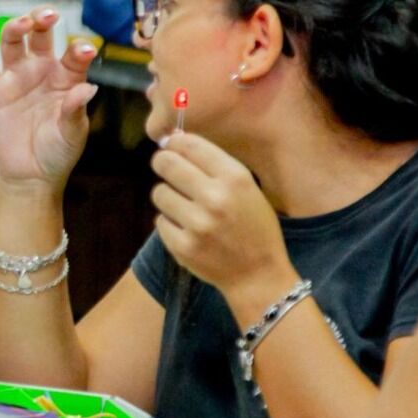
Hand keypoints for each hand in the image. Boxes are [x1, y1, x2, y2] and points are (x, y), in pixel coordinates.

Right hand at [0, 9, 97, 193]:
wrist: (31, 175)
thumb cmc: (58, 152)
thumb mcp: (72, 133)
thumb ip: (75, 110)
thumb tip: (88, 89)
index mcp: (66, 78)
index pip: (73, 54)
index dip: (78, 49)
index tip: (84, 51)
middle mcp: (41, 71)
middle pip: (41, 35)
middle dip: (43, 20)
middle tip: (49, 15)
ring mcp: (16, 78)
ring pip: (13, 42)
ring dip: (16, 27)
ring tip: (22, 24)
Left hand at [150, 131, 293, 308]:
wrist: (259, 275)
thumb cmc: (254, 228)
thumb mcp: (248, 190)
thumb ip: (215, 167)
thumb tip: (175, 142)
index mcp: (235, 179)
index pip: (190, 145)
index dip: (175, 142)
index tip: (171, 145)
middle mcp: (215, 198)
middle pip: (166, 163)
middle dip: (163, 162)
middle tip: (165, 167)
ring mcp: (197, 224)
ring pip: (159, 192)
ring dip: (167, 197)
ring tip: (184, 206)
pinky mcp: (183, 246)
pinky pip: (160, 221)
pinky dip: (170, 224)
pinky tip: (188, 231)